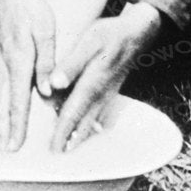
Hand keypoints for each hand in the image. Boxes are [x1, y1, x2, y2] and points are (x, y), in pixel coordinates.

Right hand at [0, 0, 54, 151]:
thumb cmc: (28, 9)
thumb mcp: (46, 30)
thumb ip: (46, 61)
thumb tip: (46, 91)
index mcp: (19, 60)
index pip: (18, 99)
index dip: (17, 124)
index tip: (15, 144)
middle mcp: (3, 65)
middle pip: (2, 104)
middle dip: (3, 129)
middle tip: (3, 151)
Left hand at [48, 2, 163, 151]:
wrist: (137, 34)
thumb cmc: (109, 34)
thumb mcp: (88, 42)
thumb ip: (71, 64)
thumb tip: (54, 84)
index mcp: (91, 84)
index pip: (71, 113)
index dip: (61, 132)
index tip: (53, 150)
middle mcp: (100, 94)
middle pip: (82, 122)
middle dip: (69, 140)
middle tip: (57, 157)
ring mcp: (107, 94)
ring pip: (92, 120)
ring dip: (81, 136)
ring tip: (69, 149)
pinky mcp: (111, 91)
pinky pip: (99, 113)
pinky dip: (91, 124)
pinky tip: (87, 130)